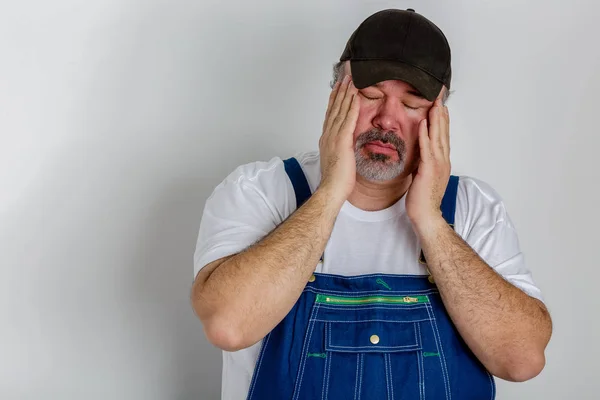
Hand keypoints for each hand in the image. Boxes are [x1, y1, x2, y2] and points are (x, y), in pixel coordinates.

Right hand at [318, 75, 359, 202]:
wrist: (332, 189)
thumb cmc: (336, 180)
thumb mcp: (337, 160)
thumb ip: (340, 149)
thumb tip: (344, 146)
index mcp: (327, 139)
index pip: (331, 115)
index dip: (334, 100)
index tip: (338, 89)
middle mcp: (328, 135)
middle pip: (334, 108)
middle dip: (339, 92)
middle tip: (345, 78)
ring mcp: (334, 136)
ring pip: (340, 110)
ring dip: (345, 93)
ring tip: (351, 80)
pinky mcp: (342, 140)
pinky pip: (348, 118)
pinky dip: (351, 105)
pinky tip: (355, 95)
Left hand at [406, 91, 450, 227]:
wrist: (426, 215)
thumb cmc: (423, 199)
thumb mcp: (423, 177)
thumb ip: (423, 164)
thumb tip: (419, 157)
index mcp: (442, 162)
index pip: (443, 137)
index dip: (442, 121)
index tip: (440, 107)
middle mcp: (443, 161)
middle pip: (443, 133)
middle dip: (442, 115)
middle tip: (440, 98)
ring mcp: (438, 164)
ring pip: (438, 137)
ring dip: (436, 119)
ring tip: (435, 104)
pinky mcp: (428, 169)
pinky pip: (427, 148)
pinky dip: (426, 134)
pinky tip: (424, 123)